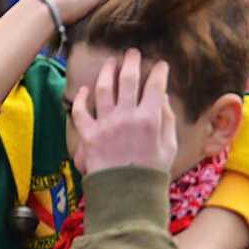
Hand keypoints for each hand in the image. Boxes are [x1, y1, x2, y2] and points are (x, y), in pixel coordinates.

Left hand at [71, 50, 177, 175]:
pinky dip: (81, 99)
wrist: (127, 195)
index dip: (159, 71)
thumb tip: (162, 98)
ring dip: (107, 72)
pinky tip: (85, 90)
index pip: (155, 85)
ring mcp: (105, 124)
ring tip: (110, 63)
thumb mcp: (168, 146)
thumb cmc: (151, 172)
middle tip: (132, 53)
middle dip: (131, 62)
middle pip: (128, 79)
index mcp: (150, 118)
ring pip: (104, 88)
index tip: (160, 65)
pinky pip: (80, 111)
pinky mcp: (88, 135)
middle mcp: (127, 116)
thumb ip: (167, 120)